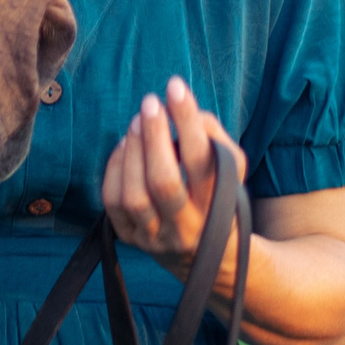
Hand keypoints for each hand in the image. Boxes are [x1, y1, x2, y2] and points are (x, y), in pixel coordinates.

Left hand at [101, 76, 245, 271]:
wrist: (204, 256)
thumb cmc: (217, 196)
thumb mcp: (231, 171)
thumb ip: (214, 136)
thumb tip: (184, 108)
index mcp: (217, 206)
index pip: (201, 161)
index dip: (187, 121)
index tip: (175, 88)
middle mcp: (187, 226)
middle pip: (164, 183)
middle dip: (154, 137)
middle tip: (150, 103)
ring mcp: (157, 236)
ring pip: (135, 196)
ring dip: (133, 152)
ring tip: (136, 122)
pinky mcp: (132, 239)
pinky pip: (114, 204)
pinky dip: (115, 169)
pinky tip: (124, 146)